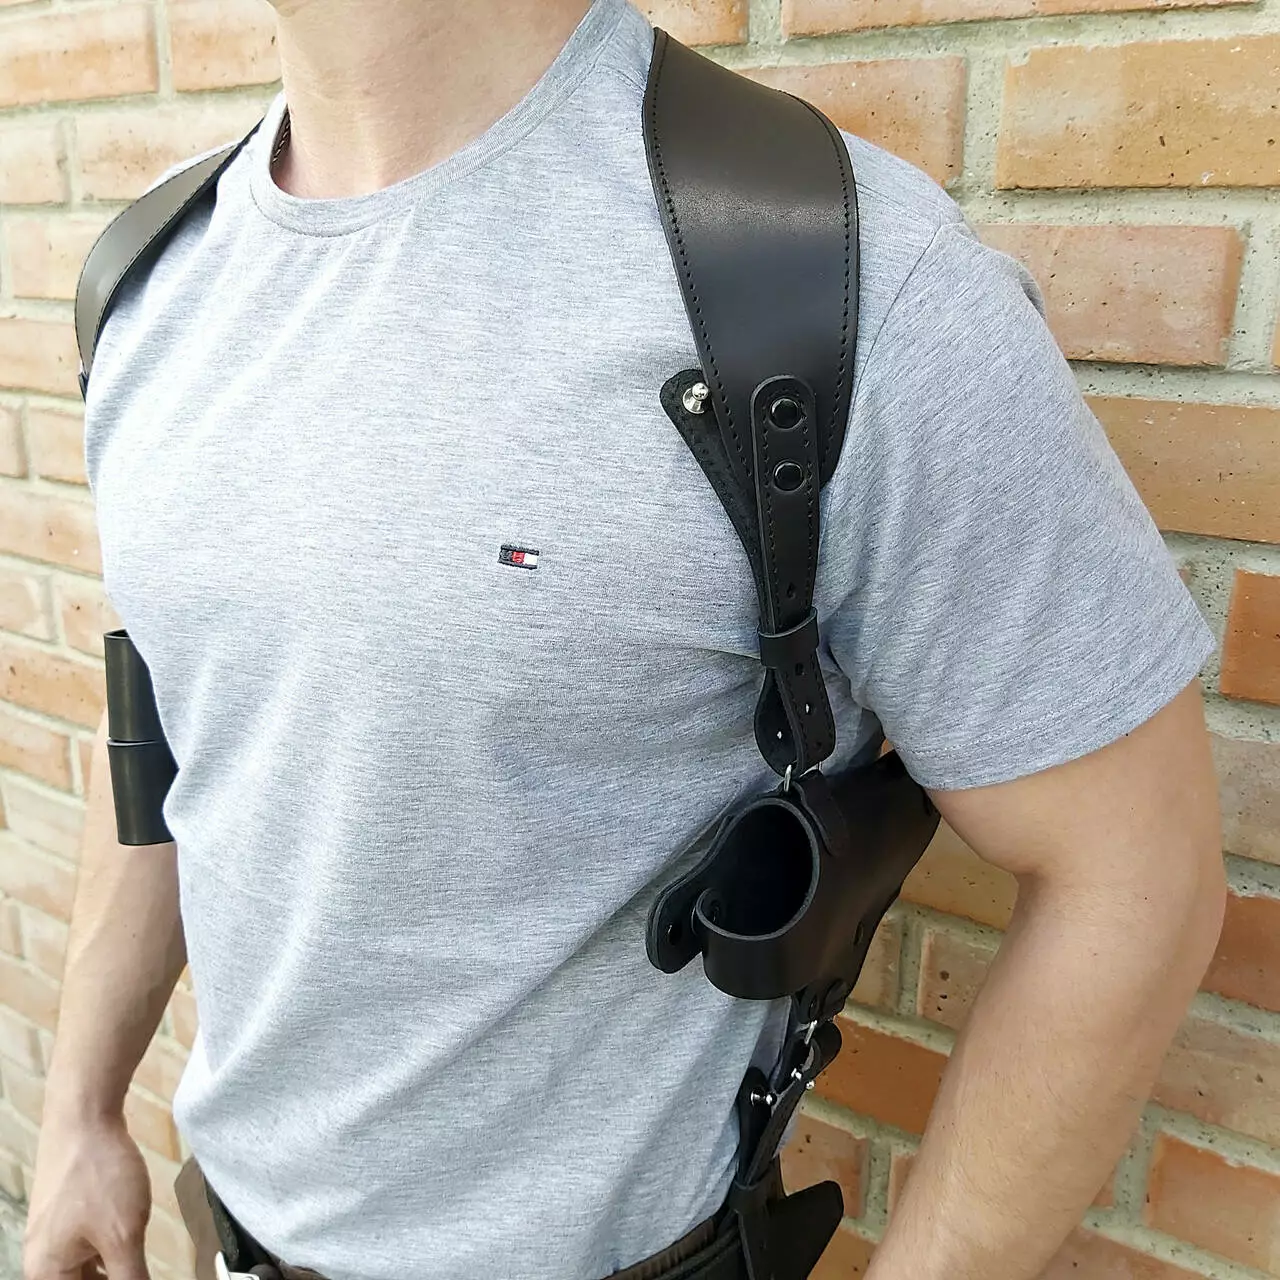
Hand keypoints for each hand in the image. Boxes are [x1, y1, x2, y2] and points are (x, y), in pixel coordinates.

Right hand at [24, 1113, 151, 1279]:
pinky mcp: (67, 1215)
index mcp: (47, 1275)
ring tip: (138, 1266)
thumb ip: (131, 1278)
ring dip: (113, 1272)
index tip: (137, 1278)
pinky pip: (88, 1249)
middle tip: (141, 1272)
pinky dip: (109, 1253)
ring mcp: (53, 1236)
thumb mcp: (123, 1235)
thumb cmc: (97, 1174)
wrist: (83, 1118)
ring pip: (87, 1271)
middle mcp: (43, 1261)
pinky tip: (130, 1247)